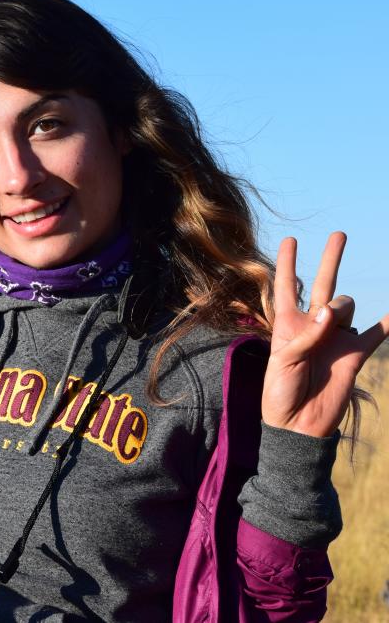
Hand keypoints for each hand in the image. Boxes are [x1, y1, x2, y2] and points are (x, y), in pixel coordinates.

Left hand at [262, 232, 388, 436]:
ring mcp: (336, 337)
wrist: (299, 424)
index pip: (287, 287)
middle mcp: (313, 325)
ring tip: (330, 328)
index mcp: (287, 325)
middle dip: (331, 259)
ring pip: (346, 305)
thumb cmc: (280, 392)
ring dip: (340, 308)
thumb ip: (306, 336)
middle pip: (324, 284)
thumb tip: (329, 312)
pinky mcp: (356, 353)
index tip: (291, 240)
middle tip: (339, 234)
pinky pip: (377, 332)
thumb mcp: (282, 362)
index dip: (288, 264)